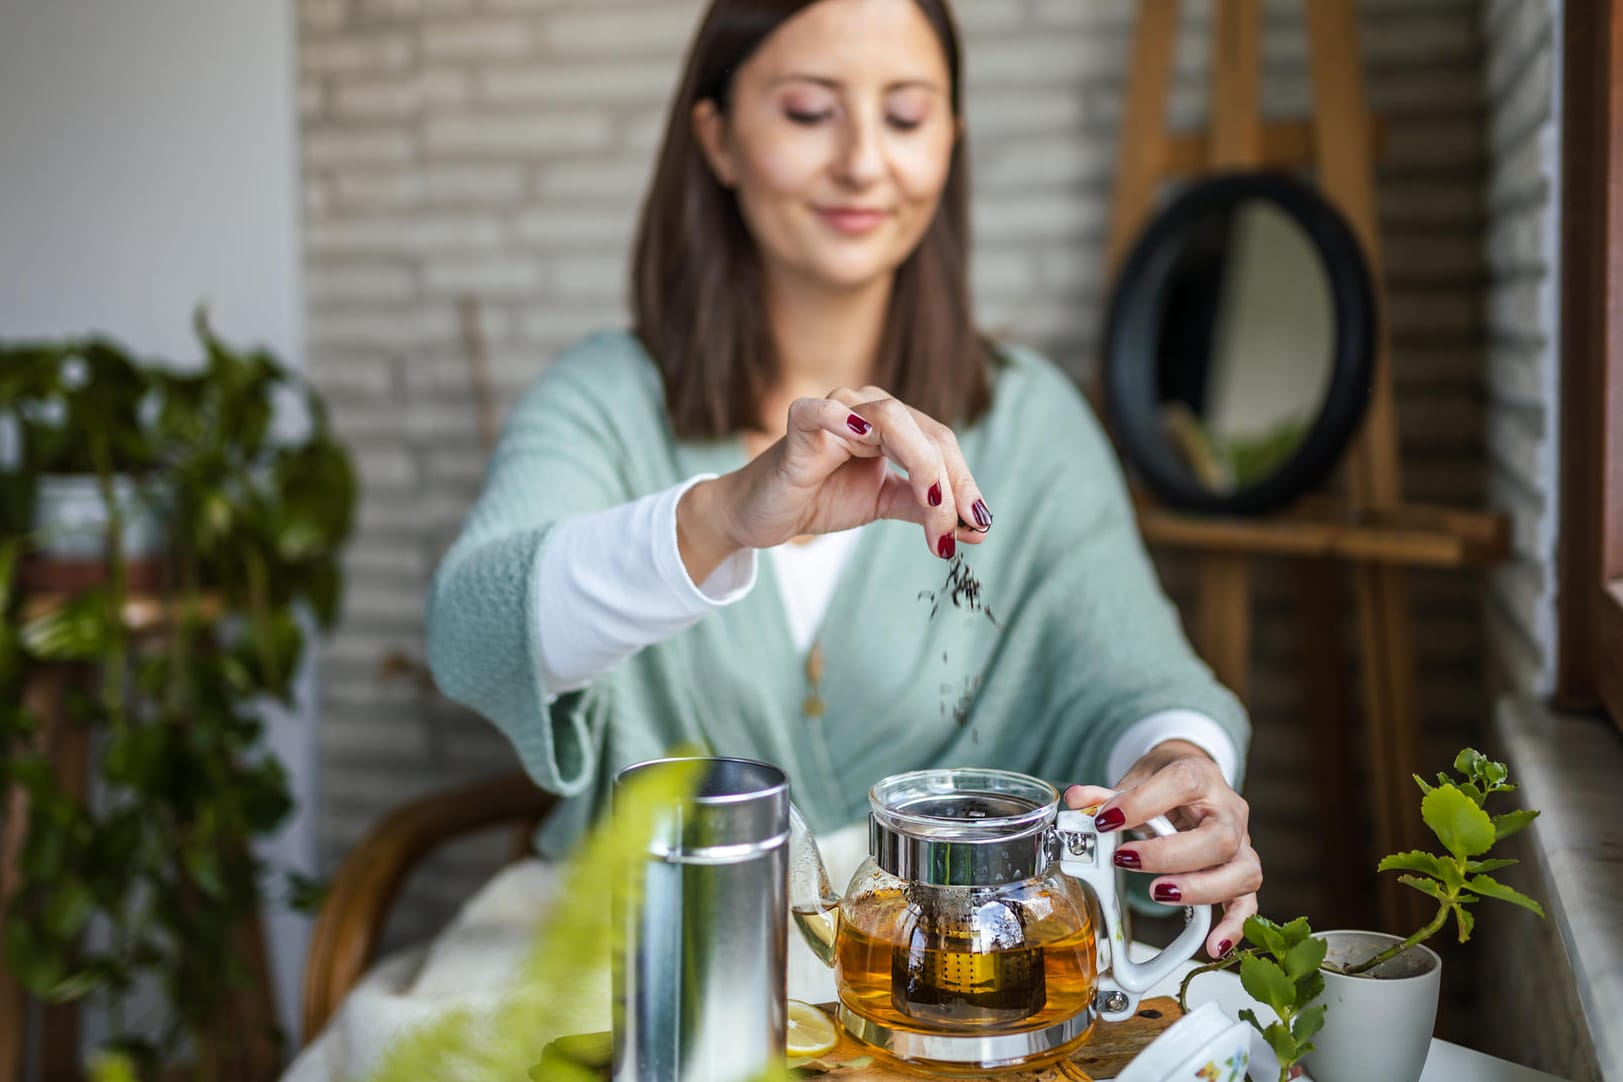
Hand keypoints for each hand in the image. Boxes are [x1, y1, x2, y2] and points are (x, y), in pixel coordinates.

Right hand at [678, 386, 992, 578]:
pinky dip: (844, 420)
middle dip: (949, 484)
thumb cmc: (820, 499)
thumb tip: (977, 530)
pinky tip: (863, 439)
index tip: (980, 527)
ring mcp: (835, 409)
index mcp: (893, 423)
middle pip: (927, 433)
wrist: (764, 514)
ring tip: (933, 508)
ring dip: (921, 468)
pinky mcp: (799, 422)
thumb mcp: (883, 504)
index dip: (965, 483)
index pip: (942, 444)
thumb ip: (925, 509)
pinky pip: (823, 411)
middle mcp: (869, 407)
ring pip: (892, 421)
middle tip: (955, 529)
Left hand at [1063, 740, 1261, 960]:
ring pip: (1243, 871)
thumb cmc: (1167, 781)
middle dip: (1170, 856)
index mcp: (1200, 776)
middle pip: (1220, 838)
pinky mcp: (1241, 870)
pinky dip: (1233, 926)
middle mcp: (1228, 810)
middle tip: (1126, 861)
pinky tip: (1212, 945)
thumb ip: (1107, 794)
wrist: (1197, 779)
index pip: (1182, 783)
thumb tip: (1076, 800)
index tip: (1106, 821)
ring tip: (1158, 892)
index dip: (1142, 803)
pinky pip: (1248, 902)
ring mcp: (1242, 842)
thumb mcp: (1137, 778)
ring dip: (1200, 889)